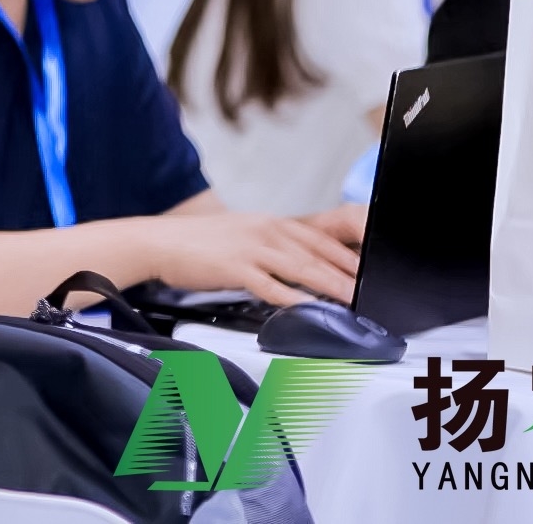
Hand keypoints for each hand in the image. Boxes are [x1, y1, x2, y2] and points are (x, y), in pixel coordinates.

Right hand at [144, 207, 359, 306]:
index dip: (348, 255)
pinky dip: (294, 298)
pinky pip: (271, 285)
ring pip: (301, 267)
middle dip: (348, 273)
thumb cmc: (200, 243)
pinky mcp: (235, 267)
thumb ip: (273, 249)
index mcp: (270, 223)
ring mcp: (251, 248)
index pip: (319, 238)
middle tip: (372, 290)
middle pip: (317, 253)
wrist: (160, 241)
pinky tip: (309, 308)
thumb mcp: (243, 235)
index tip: (369, 271)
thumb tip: (302, 269)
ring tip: (352, 301)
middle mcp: (265, 231)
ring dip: (330, 285)